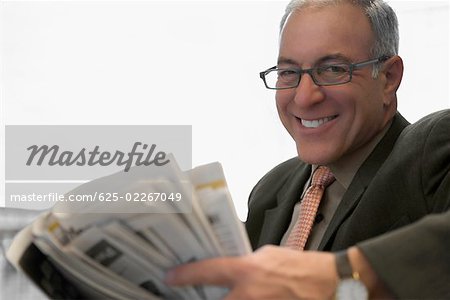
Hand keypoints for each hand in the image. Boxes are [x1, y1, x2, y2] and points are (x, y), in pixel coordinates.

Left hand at [165, 245, 338, 298]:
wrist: (327, 283)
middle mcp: (249, 293)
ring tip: (234, 292)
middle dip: (205, 299)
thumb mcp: (268, 255)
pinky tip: (245, 297)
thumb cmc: (300, 266)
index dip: (185, 275)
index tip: (171, 277)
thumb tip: (232, 269)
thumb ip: (246, 262)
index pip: (208, 271)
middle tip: (196, 294)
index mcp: (248, 271)